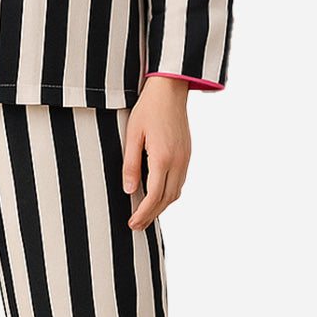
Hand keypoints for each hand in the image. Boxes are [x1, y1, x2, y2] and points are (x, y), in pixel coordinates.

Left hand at [123, 76, 191, 230]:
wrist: (170, 90)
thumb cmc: (148, 109)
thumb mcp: (132, 135)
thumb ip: (130, 164)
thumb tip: (128, 190)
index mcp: (162, 158)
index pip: (154, 196)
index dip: (143, 213)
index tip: (132, 223)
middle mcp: (178, 162)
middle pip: (167, 199)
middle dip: (151, 215)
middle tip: (136, 226)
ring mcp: (185, 158)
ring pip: (176, 192)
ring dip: (162, 206)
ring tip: (145, 214)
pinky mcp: (187, 154)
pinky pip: (180, 181)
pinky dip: (169, 194)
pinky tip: (158, 196)